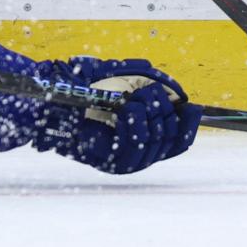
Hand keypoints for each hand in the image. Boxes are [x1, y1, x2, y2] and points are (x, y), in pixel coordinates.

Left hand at [30, 57, 200, 174]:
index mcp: (145, 142)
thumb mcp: (125, 84)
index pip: (179, 142)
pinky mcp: (111, 162)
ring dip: (148, 112)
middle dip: (163, 109)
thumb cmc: (87, 92)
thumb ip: (152, 89)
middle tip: (144, 93)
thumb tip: (178, 96)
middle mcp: (139, 156)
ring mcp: (126, 161)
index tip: (193, 106)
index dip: (189, 125)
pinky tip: (125, 110)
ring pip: (156, 137)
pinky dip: (134, 120)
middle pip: (170, 136)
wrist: (54, 104)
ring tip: (129, 100)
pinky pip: (136, 140)